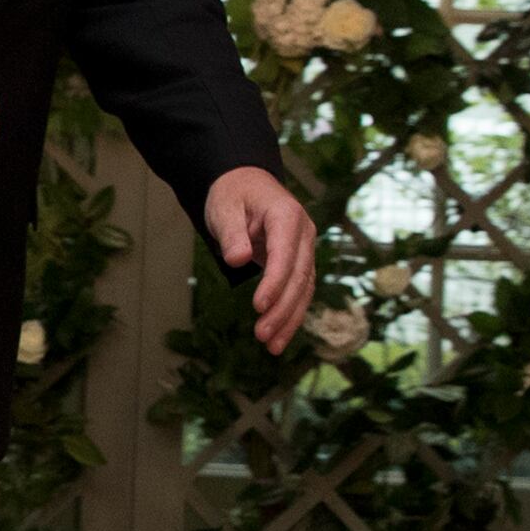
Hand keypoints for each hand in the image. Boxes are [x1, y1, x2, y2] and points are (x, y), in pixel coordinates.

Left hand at [205, 165, 317, 352]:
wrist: (245, 184)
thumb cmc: (233, 194)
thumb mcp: (224, 207)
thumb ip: (232, 233)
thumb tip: (236, 260)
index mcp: (287, 216)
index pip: (285, 254)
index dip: (275, 282)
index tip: (259, 306)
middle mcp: (304, 233)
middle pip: (299, 276)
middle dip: (283, 309)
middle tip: (263, 335)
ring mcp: (305, 249)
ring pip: (304, 289)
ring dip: (289, 319)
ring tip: (272, 346)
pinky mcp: (299, 262)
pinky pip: (299, 291)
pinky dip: (291, 314)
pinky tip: (279, 337)